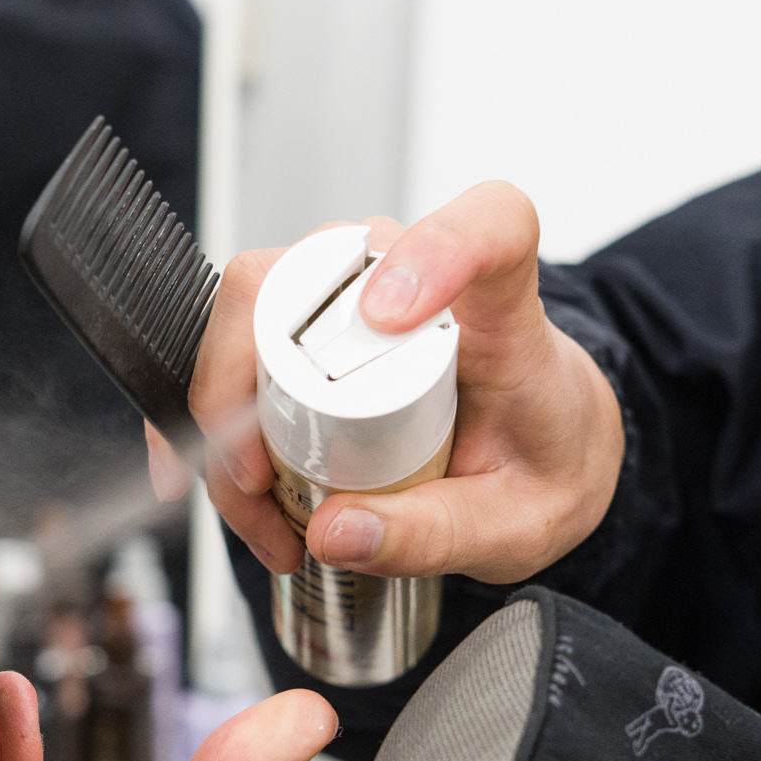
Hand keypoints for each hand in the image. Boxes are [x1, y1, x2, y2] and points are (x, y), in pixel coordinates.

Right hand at [151, 182, 625, 585]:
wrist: (539, 451)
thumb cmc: (541, 459)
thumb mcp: (512, 524)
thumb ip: (435, 531)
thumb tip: (334, 531)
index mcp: (501, 307)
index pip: (488, 228)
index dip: (435, 248)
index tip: (386, 315)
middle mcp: (414, 273)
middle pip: (309, 275)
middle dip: (254, 384)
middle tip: (262, 483)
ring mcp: (351, 290)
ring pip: (254, 312)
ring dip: (229, 415)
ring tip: (263, 510)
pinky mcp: (310, 320)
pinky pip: (238, 343)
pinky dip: (218, 418)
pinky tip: (225, 483)